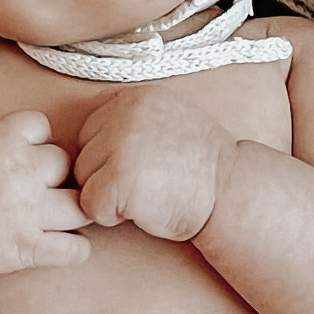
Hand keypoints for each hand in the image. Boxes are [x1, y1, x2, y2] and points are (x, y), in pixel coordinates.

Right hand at [0, 110, 90, 281]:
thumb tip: (27, 138)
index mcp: (2, 138)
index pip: (43, 126)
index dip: (33, 141)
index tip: (20, 157)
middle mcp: (21, 171)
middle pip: (63, 163)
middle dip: (51, 175)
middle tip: (33, 190)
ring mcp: (28, 212)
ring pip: (79, 203)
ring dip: (70, 209)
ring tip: (56, 217)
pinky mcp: (28, 249)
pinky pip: (77, 247)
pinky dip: (76, 247)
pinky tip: (62, 244)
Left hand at [71, 88, 235, 240]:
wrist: (230, 193)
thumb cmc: (198, 168)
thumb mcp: (168, 121)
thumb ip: (130, 118)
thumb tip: (89, 131)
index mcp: (135, 97)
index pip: (91, 129)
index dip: (111, 156)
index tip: (144, 166)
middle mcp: (125, 113)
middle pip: (83, 153)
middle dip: (106, 175)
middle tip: (147, 182)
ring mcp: (121, 143)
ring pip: (83, 178)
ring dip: (108, 195)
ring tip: (146, 193)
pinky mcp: (120, 177)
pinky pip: (90, 204)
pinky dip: (110, 216)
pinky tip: (141, 208)